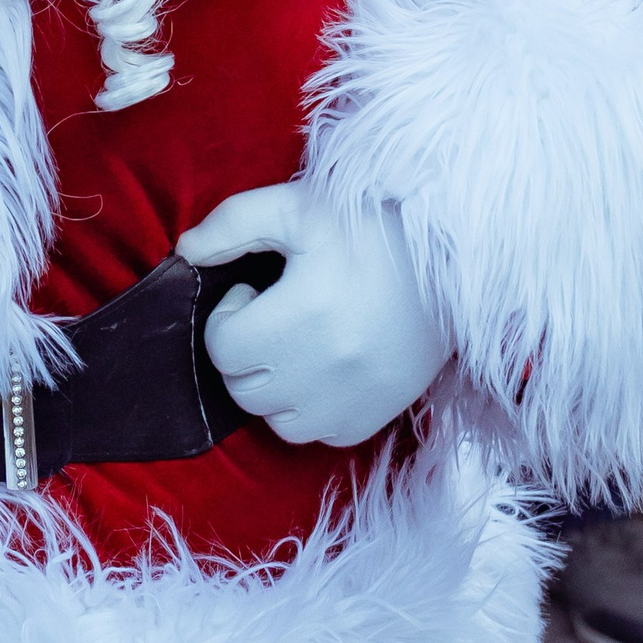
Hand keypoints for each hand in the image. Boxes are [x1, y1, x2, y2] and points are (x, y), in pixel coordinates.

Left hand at [179, 178, 454, 449]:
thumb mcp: (298, 206)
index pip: (223, 348)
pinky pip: (321, 435)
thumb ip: (233, 223)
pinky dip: (311, 410)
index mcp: (302, 314)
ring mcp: (354, 398)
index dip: (228, 317)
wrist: (456, 256)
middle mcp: (326, 368)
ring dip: (273, 387)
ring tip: (295, 345)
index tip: (253, 292)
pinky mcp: (378, 414)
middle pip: (243, 389)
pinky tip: (325, 368)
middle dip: (243, 353)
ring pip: (277, 421)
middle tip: (270, 317)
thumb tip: (186, 250)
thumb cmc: (372, 226)